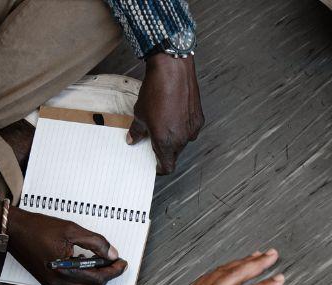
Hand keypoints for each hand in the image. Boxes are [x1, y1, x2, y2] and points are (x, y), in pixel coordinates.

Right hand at [4, 209, 126, 284]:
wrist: (13, 230)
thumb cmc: (38, 227)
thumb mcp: (72, 229)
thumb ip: (96, 242)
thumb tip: (113, 253)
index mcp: (64, 270)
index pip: (99, 278)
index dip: (114, 270)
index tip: (122, 262)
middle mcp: (58, 282)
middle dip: (108, 277)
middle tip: (115, 263)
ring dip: (97, 282)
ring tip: (102, 265)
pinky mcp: (49, 283)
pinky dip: (85, 283)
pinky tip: (86, 268)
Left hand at [130, 53, 204, 174]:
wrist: (173, 69)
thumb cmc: (156, 90)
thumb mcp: (140, 113)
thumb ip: (137, 131)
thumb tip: (133, 139)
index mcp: (166, 142)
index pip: (167, 167)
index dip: (160, 168)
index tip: (155, 164)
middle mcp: (182, 139)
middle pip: (174, 154)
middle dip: (165, 148)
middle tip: (155, 137)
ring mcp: (192, 129)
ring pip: (183, 141)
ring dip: (174, 136)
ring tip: (164, 120)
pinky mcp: (199, 118)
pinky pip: (190, 128)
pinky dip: (182, 125)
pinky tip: (174, 112)